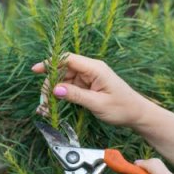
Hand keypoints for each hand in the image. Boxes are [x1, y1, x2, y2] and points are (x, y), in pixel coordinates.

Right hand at [32, 53, 150, 126]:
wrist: (137, 114)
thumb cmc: (122, 108)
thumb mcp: (97, 103)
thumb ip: (76, 95)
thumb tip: (56, 89)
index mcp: (95, 68)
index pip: (68, 59)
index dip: (51, 63)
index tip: (36, 70)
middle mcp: (91, 70)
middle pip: (64, 70)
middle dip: (51, 83)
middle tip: (43, 100)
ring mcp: (90, 78)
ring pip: (65, 80)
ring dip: (55, 91)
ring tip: (47, 106)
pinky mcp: (89, 86)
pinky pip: (71, 87)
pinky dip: (63, 95)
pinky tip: (55, 105)